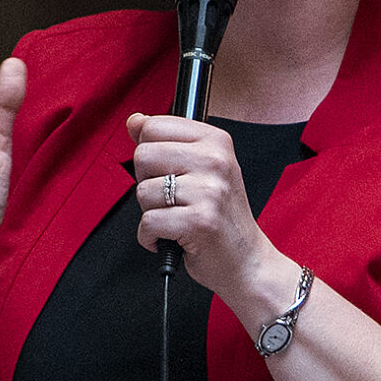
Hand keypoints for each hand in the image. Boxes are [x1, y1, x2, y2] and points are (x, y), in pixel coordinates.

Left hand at [128, 112, 284, 307]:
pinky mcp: (200, 221)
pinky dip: (150, 237)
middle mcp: (216, 160)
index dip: (150, 153)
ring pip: (143, 191)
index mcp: (216, 141)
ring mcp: (210, 191)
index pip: (154, 126)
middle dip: (147, 183)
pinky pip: (148, 222)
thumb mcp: (199, 168)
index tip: (167, 171)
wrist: (246, 260)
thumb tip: (134, 121)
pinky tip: (171, 236)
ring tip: (177, 218)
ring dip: (151, 213)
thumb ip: (165, 142)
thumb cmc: (220, 216)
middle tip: (173, 199)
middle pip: (143, 156)